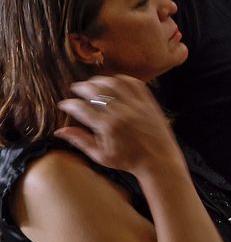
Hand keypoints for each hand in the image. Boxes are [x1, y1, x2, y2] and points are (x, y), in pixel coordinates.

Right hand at [54, 75, 186, 181]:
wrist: (160, 162)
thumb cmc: (129, 161)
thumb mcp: (101, 156)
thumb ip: (80, 141)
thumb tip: (59, 131)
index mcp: (108, 126)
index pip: (81, 108)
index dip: (69, 104)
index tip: (64, 105)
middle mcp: (122, 113)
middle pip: (96, 90)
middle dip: (81, 87)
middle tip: (76, 90)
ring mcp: (137, 106)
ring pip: (114, 83)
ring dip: (100, 80)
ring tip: (93, 84)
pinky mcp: (149, 104)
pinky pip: (135, 84)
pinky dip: (122, 79)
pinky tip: (114, 82)